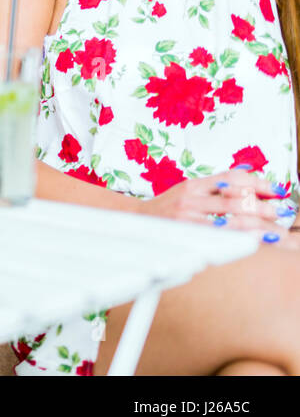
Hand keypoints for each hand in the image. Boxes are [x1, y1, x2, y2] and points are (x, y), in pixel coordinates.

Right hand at [138, 169, 281, 230]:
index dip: (258, 182)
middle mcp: (190, 198)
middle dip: (263, 206)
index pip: (231, 178)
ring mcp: (187, 217)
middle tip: (282, 211)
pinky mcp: (186, 235)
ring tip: (277, 230)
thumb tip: (248, 175)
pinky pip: (219, 237)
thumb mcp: (186, 191)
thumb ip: (214, 185)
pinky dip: (241, 239)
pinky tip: (255, 241)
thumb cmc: (165, 210)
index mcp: (193, 185)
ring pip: (230, 219)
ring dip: (258, 225)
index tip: (278, 190)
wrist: (134, 223)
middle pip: (234, 198)